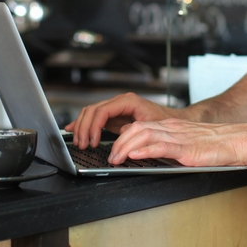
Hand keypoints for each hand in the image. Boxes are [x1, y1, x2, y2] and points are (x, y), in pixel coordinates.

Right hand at [64, 92, 180, 149]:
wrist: (173, 120)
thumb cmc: (164, 122)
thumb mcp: (150, 128)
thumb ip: (133, 133)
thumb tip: (118, 142)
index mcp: (128, 101)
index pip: (103, 110)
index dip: (94, 126)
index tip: (93, 141)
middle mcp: (119, 102)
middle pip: (92, 110)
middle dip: (84, 128)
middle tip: (83, 145)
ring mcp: (115, 107)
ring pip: (90, 112)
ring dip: (82, 127)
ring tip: (80, 143)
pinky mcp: (113, 115)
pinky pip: (94, 117)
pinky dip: (83, 124)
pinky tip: (73, 129)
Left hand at [108, 118, 246, 166]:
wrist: (238, 141)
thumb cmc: (218, 145)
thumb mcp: (189, 142)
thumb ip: (172, 146)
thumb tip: (155, 155)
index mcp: (173, 127)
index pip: (140, 126)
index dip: (123, 136)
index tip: (114, 149)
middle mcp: (173, 129)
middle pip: (137, 129)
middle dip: (119, 143)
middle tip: (110, 157)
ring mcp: (179, 138)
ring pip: (145, 135)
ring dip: (126, 147)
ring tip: (117, 159)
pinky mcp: (187, 149)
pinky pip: (162, 146)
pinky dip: (146, 150)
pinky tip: (136, 155)